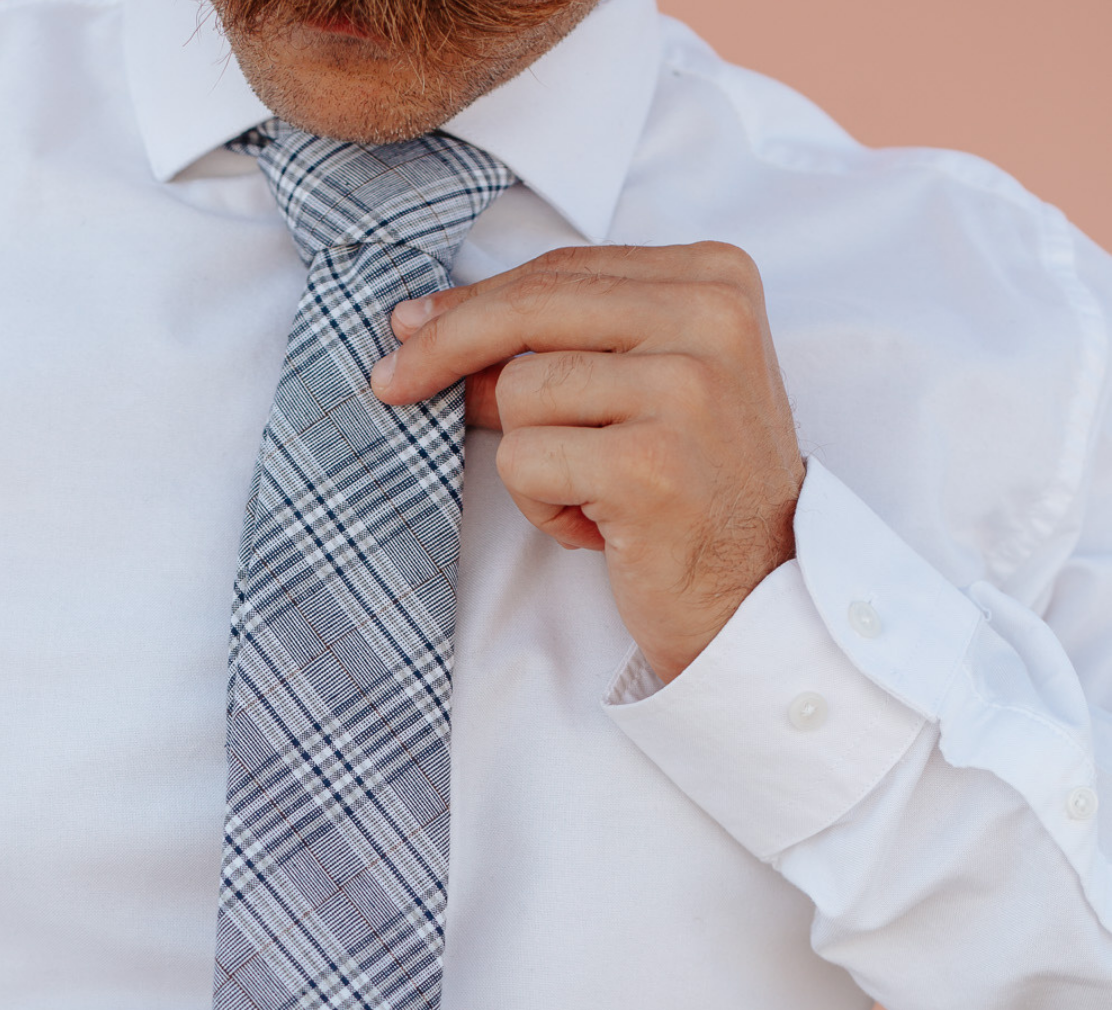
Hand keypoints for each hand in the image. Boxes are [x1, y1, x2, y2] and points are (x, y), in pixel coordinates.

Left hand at [371, 243, 805, 682]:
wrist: (763, 596)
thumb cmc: (697, 494)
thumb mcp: (643, 393)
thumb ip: (565, 345)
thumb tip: (429, 328)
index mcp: (716, 278)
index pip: (562, 268)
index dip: (474, 302)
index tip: (412, 327)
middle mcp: (711, 319)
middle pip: (529, 306)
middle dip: (445, 347)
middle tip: (390, 383)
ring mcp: (686, 390)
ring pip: (520, 392)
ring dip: (530, 460)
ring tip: (588, 496)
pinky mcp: (650, 464)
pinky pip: (525, 462)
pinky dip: (542, 507)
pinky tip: (597, 530)